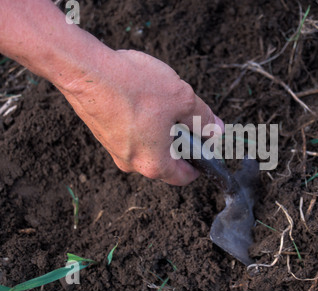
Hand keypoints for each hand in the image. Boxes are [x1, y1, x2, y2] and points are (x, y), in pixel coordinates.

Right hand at [57, 49, 223, 185]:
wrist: (86, 71)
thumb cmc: (134, 87)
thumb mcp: (182, 99)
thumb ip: (203, 118)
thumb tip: (216, 131)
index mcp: (154, 164)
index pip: (184, 177)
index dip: (199, 164)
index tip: (204, 149)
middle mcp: (132, 164)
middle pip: (166, 160)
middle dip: (180, 140)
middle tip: (184, 115)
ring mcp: (115, 150)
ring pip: (148, 144)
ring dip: (160, 128)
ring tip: (161, 100)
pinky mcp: (104, 134)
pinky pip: (132, 133)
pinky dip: (142, 121)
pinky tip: (142, 97)